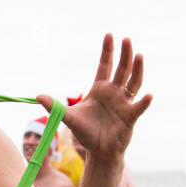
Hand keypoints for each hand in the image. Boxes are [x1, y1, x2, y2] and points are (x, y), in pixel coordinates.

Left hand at [37, 34, 151, 163]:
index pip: (105, 65)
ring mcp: (124, 104)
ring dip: (137, 69)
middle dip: (124, 54)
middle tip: (126, 39)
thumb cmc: (86, 132)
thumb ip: (54, 106)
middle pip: (122, 69)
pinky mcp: (130, 117)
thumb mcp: (68, 117)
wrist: (98, 151)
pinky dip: (144, 102)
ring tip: (139, 55)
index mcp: (100, 89)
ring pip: (134, 83)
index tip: (108, 34)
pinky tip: (149, 95)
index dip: (107, 51)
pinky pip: (139, 108)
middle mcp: (114, 93)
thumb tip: (37, 96)